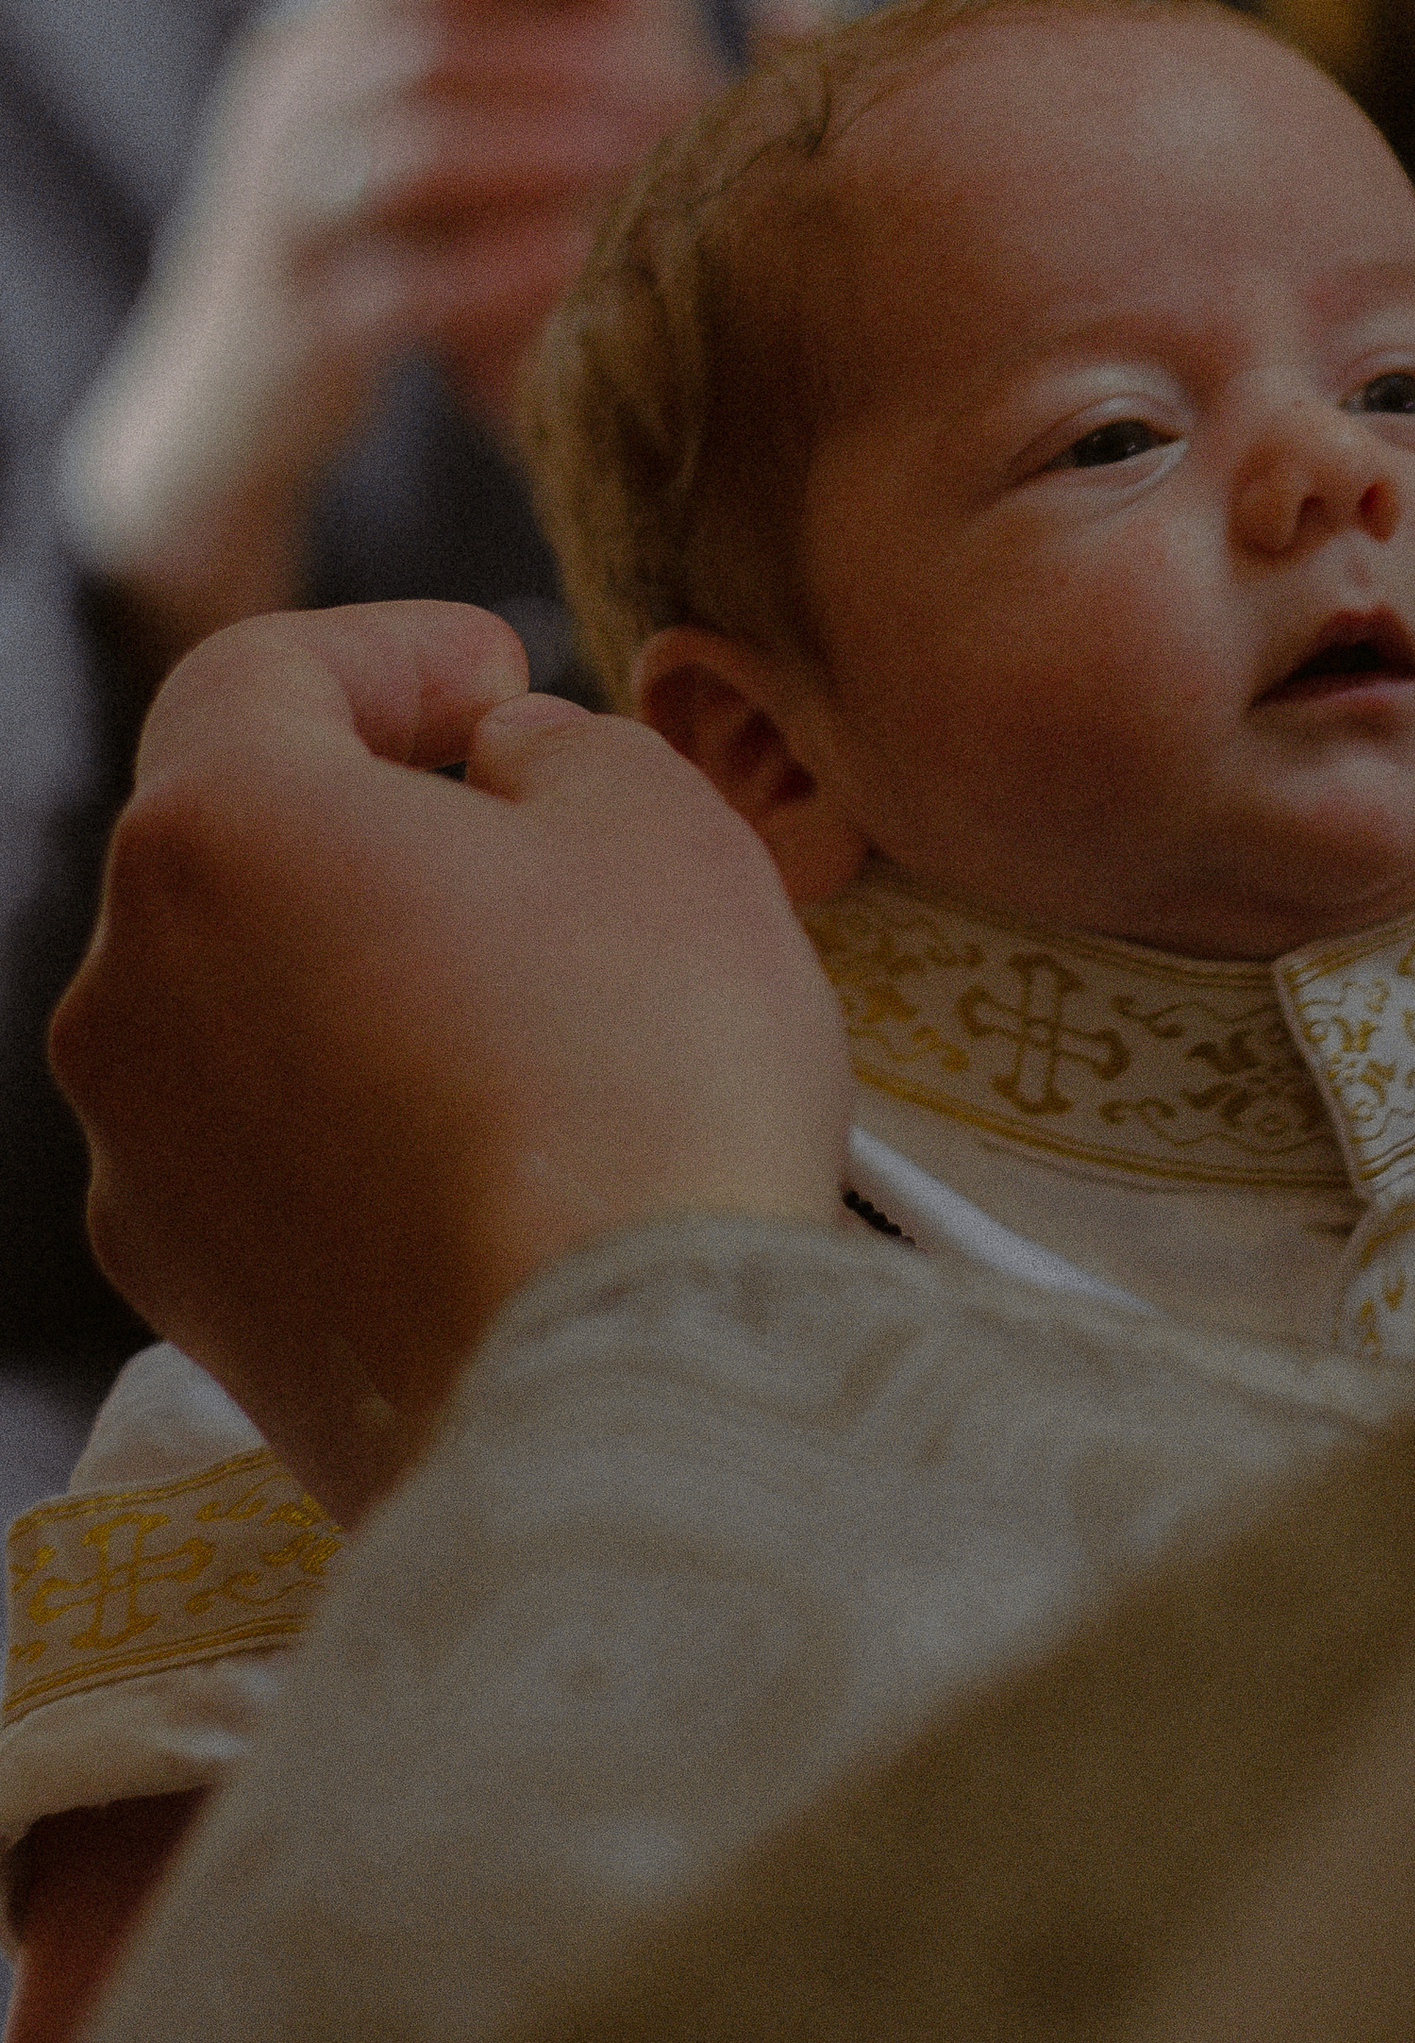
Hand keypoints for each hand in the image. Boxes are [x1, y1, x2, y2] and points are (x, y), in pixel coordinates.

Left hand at [49, 602, 851, 1522]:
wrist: (620, 1391)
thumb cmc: (646, 1082)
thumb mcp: (660, 818)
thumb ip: (560, 746)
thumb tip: (507, 773)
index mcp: (216, 831)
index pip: (265, 669)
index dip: (397, 652)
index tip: (501, 680)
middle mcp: (126, 990)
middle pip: (244, 847)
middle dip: (385, 825)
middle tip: (543, 849)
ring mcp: (141, 1159)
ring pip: (252, 1009)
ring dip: (373, 981)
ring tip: (547, 1024)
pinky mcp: (191, 1298)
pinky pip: (272, 1154)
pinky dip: (366, 1125)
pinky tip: (507, 1156)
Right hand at [60, 0, 712, 666]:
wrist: (223, 403)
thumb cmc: (346, 243)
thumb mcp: (383, 124)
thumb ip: (469, 38)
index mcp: (308, 44)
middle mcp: (282, 112)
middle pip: (425, 49)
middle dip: (565, 60)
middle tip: (681, 82)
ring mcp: (282, 217)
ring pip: (415, 153)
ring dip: (544, 148)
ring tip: (650, 156)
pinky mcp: (301, 324)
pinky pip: (407, 284)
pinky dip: (503, 268)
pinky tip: (585, 259)